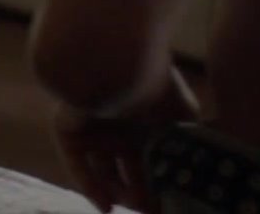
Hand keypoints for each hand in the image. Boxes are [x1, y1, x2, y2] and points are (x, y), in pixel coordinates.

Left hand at [52, 69, 199, 212]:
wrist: (113, 61)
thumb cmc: (153, 84)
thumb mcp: (182, 118)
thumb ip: (187, 144)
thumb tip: (191, 177)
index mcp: (144, 111)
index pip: (152, 153)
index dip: (162, 179)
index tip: (170, 202)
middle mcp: (118, 118)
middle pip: (129, 163)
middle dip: (143, 191)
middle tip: (154, 211)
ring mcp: (92, 123)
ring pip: (103, 166)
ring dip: (119, 192)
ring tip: (136, 209)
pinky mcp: (68, 127)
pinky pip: (78, 162)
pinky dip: (92, 186)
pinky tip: (107, 207)